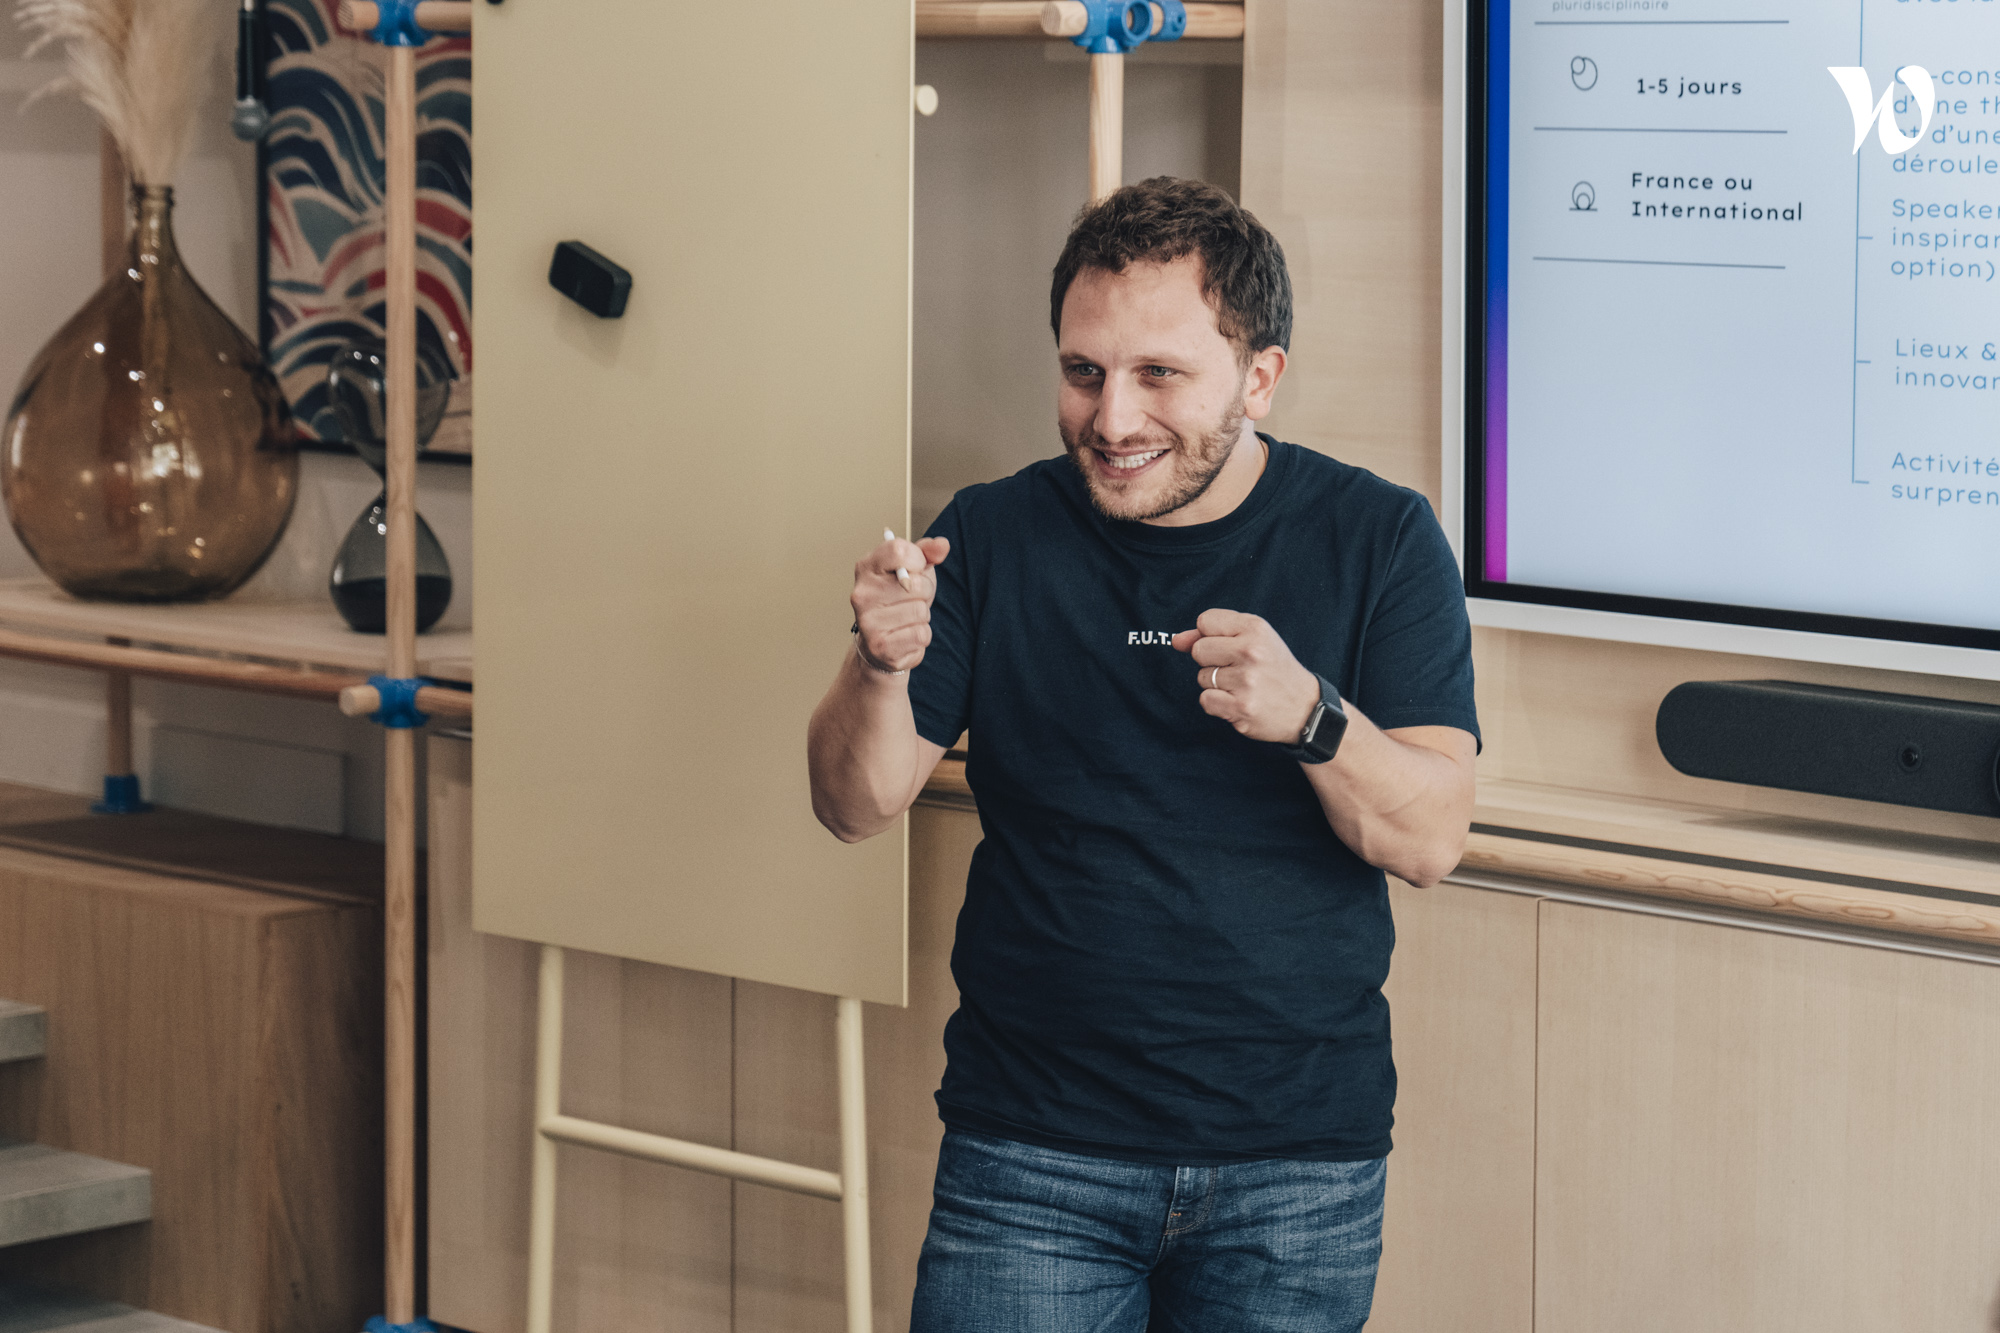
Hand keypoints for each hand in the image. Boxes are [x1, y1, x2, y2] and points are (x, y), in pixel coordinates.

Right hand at [852, 534, 949, 673]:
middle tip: (910, 600)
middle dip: (924, 593)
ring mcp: (868, 621)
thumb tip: (942, 545)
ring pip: (920, 611)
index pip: (898, 550)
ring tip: (907, 618)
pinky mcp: (880, 646)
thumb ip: (927, 553)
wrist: (881, 644)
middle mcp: (862, 593)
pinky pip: (921, 634)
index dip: (917, 559)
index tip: (916, 569)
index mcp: (867, 567)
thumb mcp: (913, 570)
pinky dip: (921, 635)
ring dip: (922, 616)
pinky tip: (906, 635)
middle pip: (916, 584)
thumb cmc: (898, 601)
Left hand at [1171, 609, 1318, 743]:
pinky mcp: (1241, 708)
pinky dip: (1217, 704)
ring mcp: (1246, 681)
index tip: (1230, 646)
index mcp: (1255, 628)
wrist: (1305, 708)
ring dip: (1216, 685)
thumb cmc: (1274, 669)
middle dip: (1211, 661)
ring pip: (1201, 677)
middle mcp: (1251, 651)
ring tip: (1243, 686)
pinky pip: (1205, 700)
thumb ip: (1212, 634)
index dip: (1211, 635)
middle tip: (1237, 669)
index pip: (1205, 621)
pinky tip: (1238, 702)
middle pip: (1198, 650)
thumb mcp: (1253, 640)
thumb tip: (1176, 641)